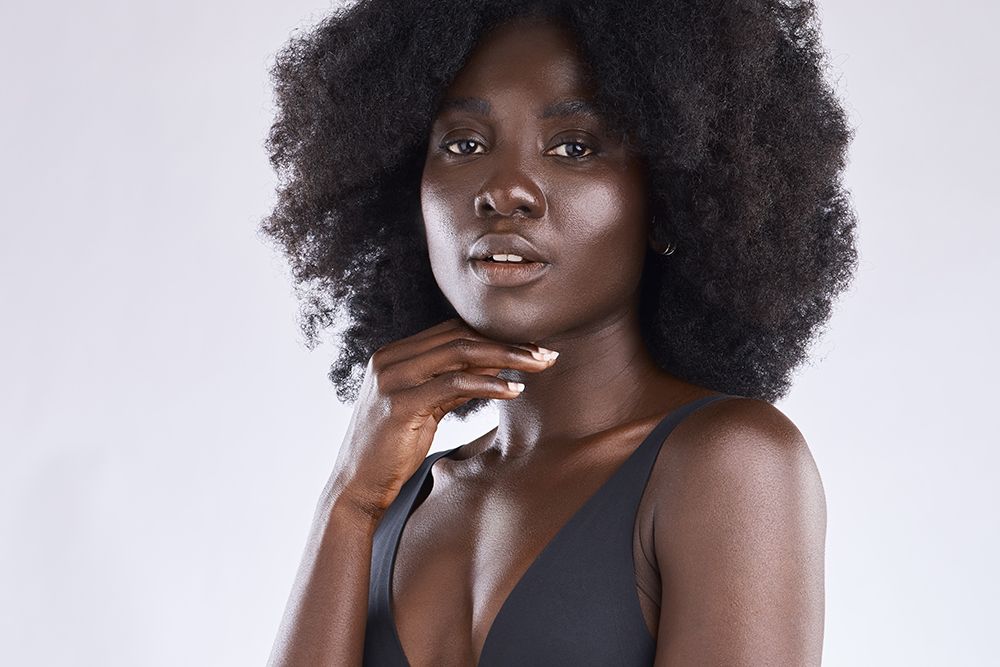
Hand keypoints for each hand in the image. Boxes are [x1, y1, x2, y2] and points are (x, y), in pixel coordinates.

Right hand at [324, 317, 558, 519]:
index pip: (452, 330)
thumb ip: (450, 383)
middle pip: (460, 336)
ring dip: (507, 358)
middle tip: (546, 353)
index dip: (494, 335)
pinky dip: (489, 385)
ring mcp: (392, 379)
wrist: (356, 488)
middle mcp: (390, 359)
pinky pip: (455, 385)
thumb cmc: (392, 450)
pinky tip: (515, 390)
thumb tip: (494, 366)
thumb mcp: (424, 407)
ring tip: (539, 365)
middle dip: (509, 342)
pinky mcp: (400, 404)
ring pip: (461, 353)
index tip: (531, 346)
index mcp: (393, 354)